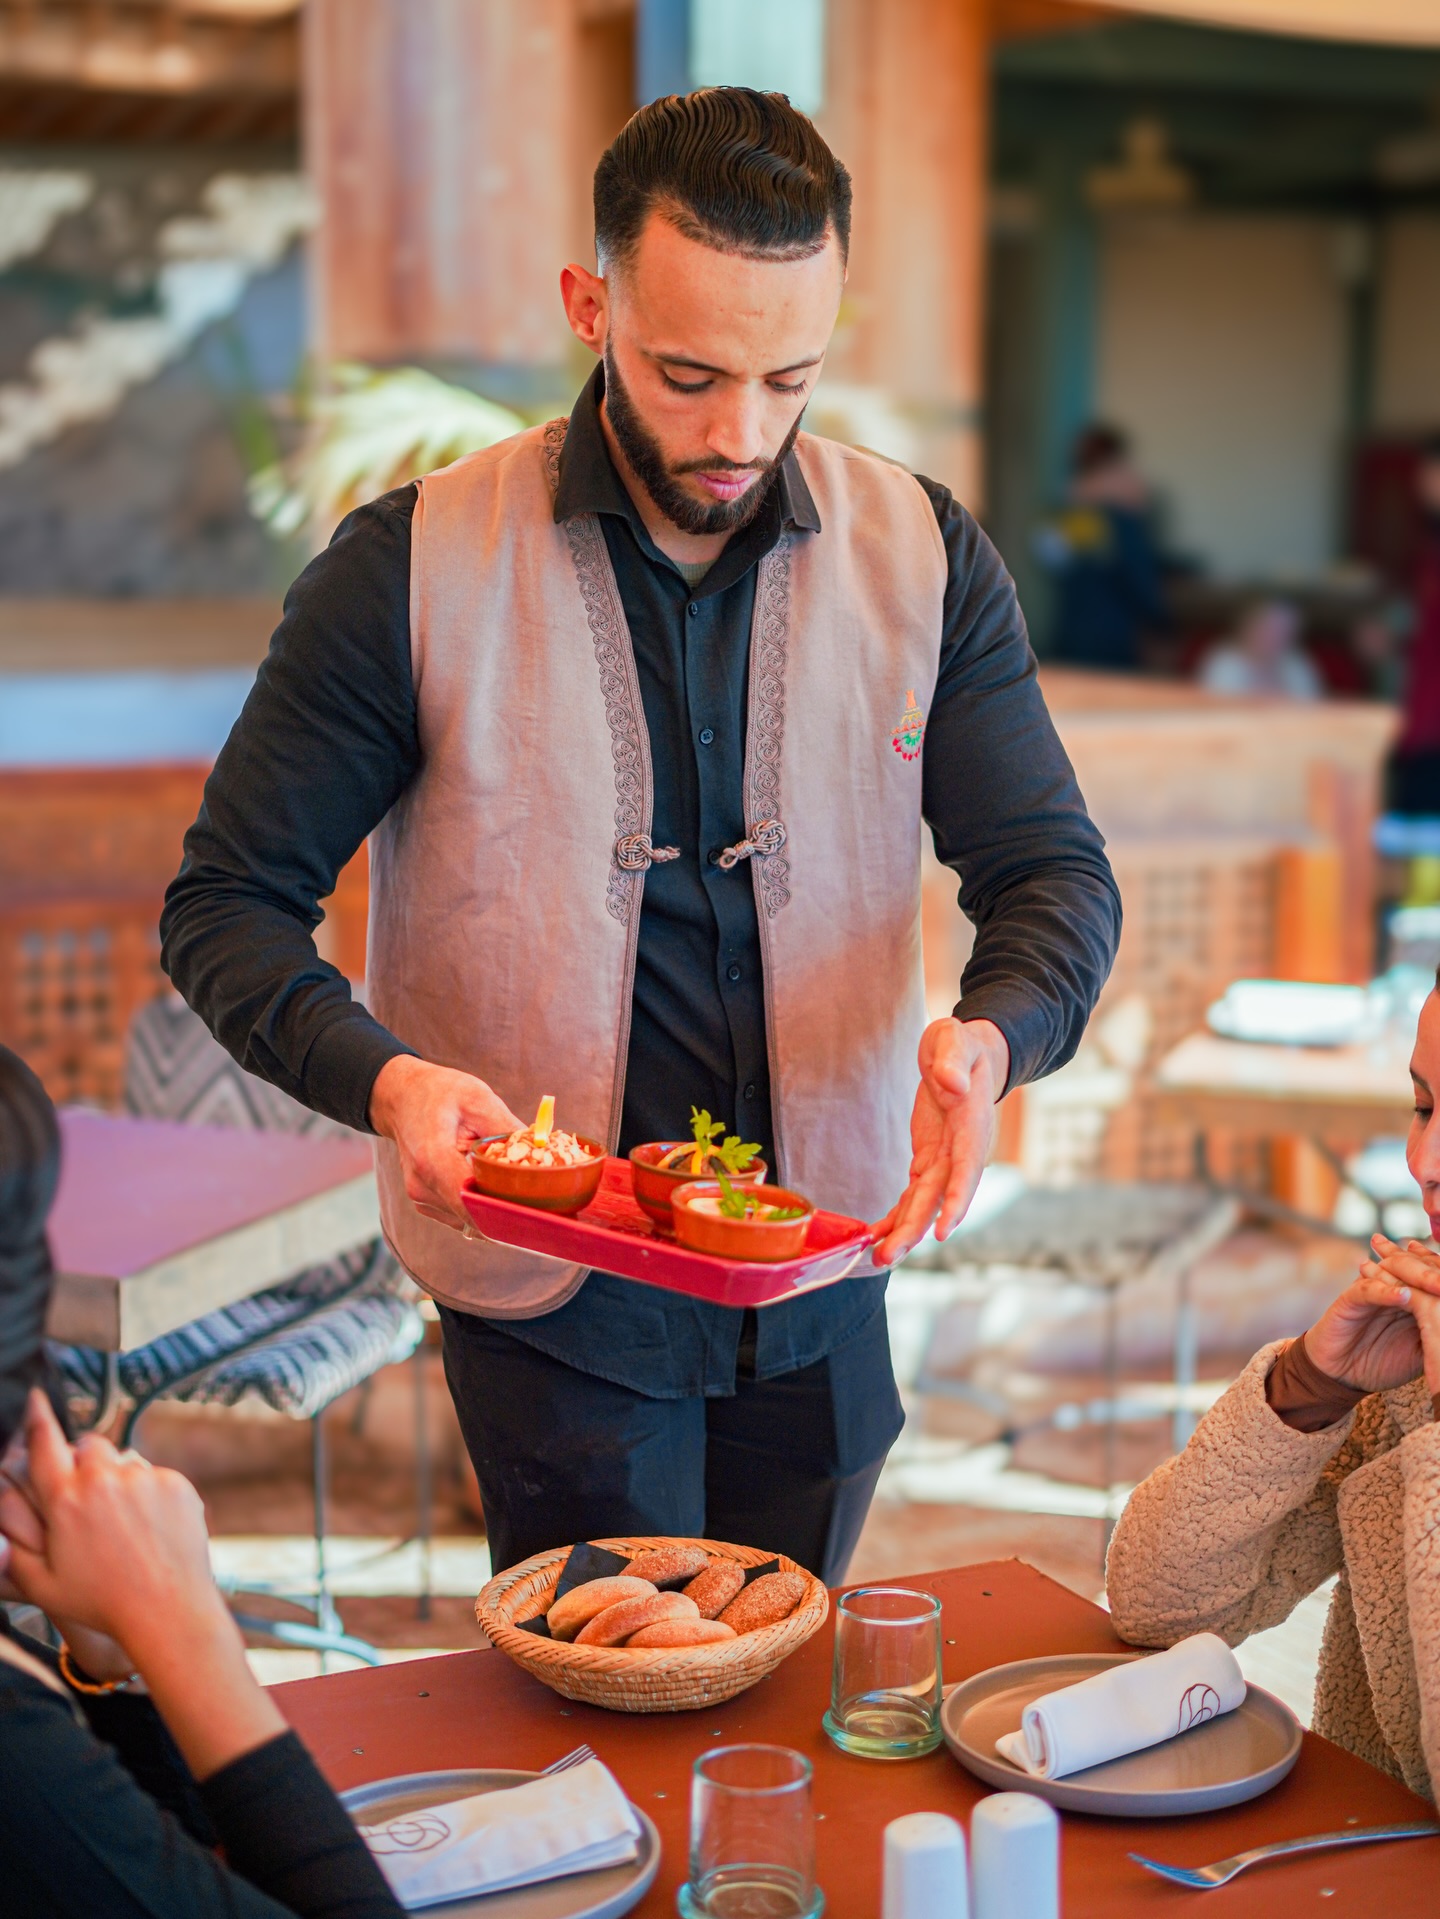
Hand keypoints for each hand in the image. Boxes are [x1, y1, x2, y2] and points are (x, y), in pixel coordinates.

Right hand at [1, 1390, 220, 1662]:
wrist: (167, 1610)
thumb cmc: (101, 1602)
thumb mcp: (42, 1585)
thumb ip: (16, 1552)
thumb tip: (4, 1535)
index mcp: (65, 1500)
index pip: (44, 1445)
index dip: (36, 1418)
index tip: (36, 1396)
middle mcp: (103, 1480)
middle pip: (88, 1445)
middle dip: (84, 1461)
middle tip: (87, 1495)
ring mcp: (143, 1478)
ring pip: (123, 1461)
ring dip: (117, 1480)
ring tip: (122, 1524)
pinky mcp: (175, 1483)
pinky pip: (155, 1476)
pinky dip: (150, 1494)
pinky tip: (149, 1529)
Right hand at [369, 1054, 523, 1231]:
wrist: (402, 1097)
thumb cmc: (438, 1093)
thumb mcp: (477, 1098)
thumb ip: (507, 1129)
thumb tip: (543, 1152)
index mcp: (432, 1159)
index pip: (473, 1204)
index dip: (508, 1210)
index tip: (538, 1207)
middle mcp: (422, 1187)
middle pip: (476, 1215)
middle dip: (509, 1207)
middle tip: (540, 1195)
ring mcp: (421, 1198)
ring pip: (471, 1218)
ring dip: (494, 1205)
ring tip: (513, 1180)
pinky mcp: (426, 1203)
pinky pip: (462, 1213)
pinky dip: (480, 1202)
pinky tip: (491, 1181)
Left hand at [871, 1017, 1008, 1267]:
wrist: (969, 1054)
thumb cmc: (962, 1045)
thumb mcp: (956, 1040)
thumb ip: (954, 1061)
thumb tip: (951, 1086)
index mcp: (972, 1126)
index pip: (968, 1169)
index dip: (956, 1202)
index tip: (942, 1232)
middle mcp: (963, 1151)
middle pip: (940, 1197)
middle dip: (915, 1229)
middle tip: (887, 1257)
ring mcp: (946, 1159)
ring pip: (925, 1203)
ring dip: (903, 1232)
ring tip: (878, 1259)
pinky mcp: (929, 1160)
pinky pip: (913, 1195)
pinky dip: (896, 1216)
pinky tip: (877, 1236)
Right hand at [1298, 1233, 1439, 1394]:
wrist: (1342, 1374)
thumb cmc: (1383, 1362)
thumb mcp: (1421, 1351)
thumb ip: (1437, 1333)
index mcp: (1412, 1294)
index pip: (1432, 1275)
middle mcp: (1392, 1286)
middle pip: (1416, 1267)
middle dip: (1435, 1273)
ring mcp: (1371, 1289)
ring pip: (1393, 1271)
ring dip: (1416, 1276)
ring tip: (1436, 1284)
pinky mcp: (1349, 1298)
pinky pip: (1368, 1290)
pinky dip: (1385, 1292)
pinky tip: (1402, 1295)